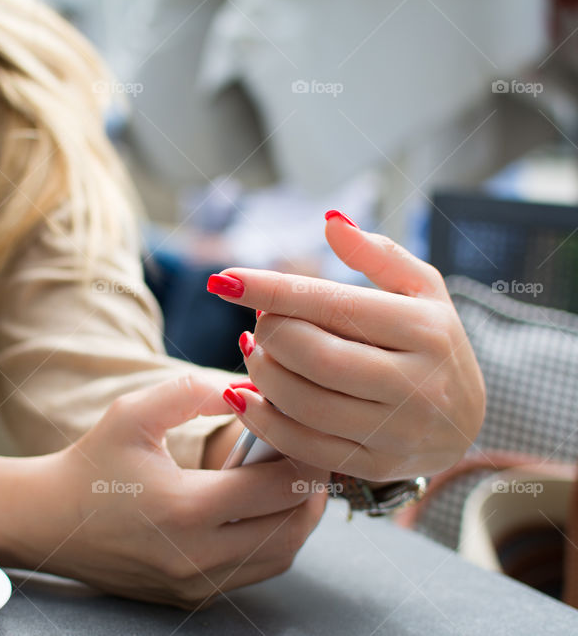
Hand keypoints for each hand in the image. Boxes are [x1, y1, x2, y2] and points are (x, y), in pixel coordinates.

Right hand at [44, 375, 327, 606]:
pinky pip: (253, 572)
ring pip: (280, 556)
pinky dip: (271, 540)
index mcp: (184, 509)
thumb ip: (193, 392)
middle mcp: (196, 556)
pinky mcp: (192, 596)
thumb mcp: (133, 412)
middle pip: (291, 528)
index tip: (305, 430)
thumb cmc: (90, 464)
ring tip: (290, 480)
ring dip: (296, 519)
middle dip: (310, 489)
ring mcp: (195, 583)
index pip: (276, 487)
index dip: (303, 455)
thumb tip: (248, 391)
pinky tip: (261, 508)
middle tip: (310, 454)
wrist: (48, 520)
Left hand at [207, 211, 484, 481]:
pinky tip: (243, 394)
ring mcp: (397, 431)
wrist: (465, 421)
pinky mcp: (376, 465)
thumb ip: (377, 254)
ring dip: (260, 373)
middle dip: (269, 333)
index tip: (222, 279)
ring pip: (302, 402)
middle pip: (312, 355)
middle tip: (258, 323)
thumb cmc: (429, 341)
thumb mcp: (421, 290)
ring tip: (255, 352)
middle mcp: (417, 384)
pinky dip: (260, 418)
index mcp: (425, 330)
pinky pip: (302, 444)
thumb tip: (330, 222)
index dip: (271, 290)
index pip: (332, 303)